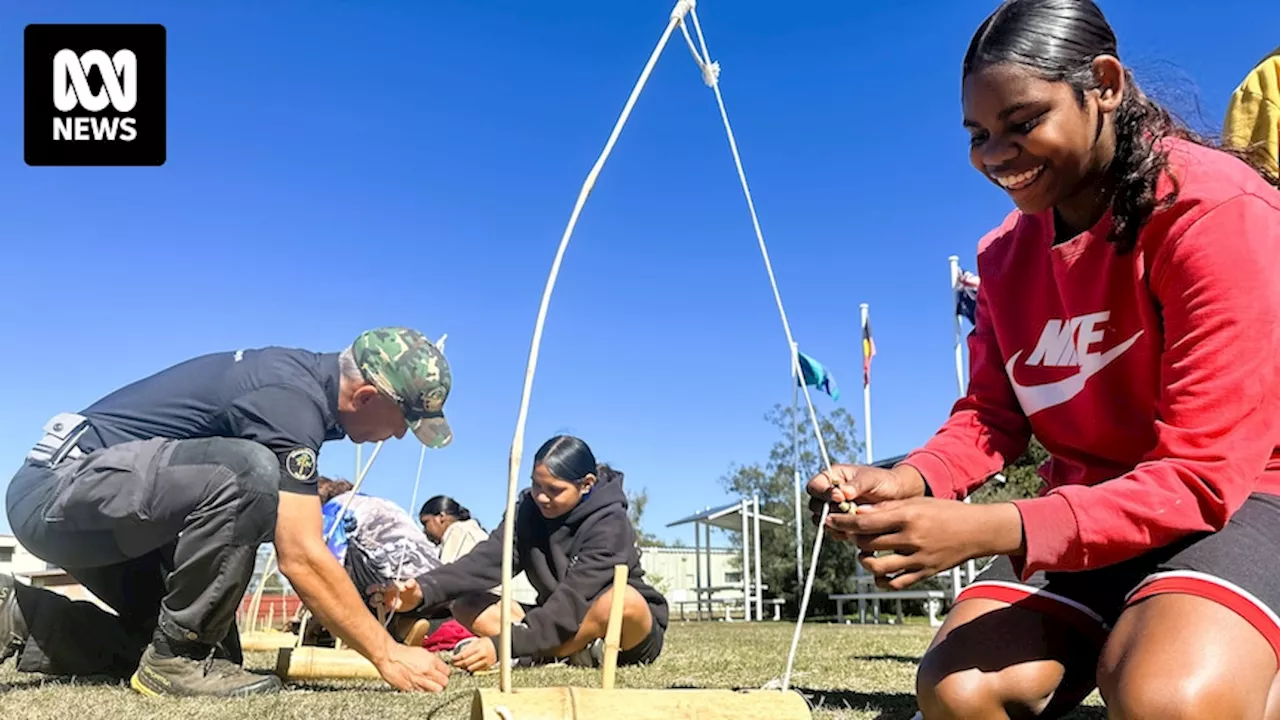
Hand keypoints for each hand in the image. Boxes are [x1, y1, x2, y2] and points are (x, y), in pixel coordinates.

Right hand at [367, 578, 423, 614]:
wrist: (416, 599)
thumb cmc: (414, 590)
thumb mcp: (414, 585)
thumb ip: (411, 583)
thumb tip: (407, 584)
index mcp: (393, 584)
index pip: (386, 583)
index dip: (384, 584)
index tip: (384, 587)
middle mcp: (388, 591)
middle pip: (377, 590)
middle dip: (372, 590)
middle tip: (369, 592)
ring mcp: (387, 599)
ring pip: (377, 600)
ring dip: (375, 601)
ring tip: (375, 604)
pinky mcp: (389, 607)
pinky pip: (383, 610)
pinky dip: (381, 612)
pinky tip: (382, 613)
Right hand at [374, 643, 451, 691]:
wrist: (388, 657)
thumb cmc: (403, 653)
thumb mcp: (422, 652)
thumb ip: (433, 660)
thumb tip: (440, 666)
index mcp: (431, 661)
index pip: (447, 671)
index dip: (445, 672)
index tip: (443, 673)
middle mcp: (426, 672)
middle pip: (444, 683)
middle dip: (442, 681)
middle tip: (439, 680)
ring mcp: (419, 681)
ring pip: (436, 690)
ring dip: (434, 688)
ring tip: (431, 684)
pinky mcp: (411, 688)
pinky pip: (423, 693)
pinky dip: (423, 691)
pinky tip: (421, 686)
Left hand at [452, 636, 497, 672]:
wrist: (496, 646)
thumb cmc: (484, 643)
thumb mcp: (476, 642)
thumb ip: (467, 648)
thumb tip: (458, 655)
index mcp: (479, 647)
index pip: (464, 654)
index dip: (457, 658)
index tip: (452, 659)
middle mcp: (482, 655)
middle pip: (466, 662)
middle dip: (458, 664)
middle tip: (454, 664)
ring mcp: (485, 662)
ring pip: (471, 668)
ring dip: (463, 667)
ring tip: (459, 665)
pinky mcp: (487, 667)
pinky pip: (476, 670)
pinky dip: (470, 669)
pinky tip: (467, 666)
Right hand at [807, 463, 925, 521]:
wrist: (900, 495)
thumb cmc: (885, 481)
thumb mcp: (871, 479)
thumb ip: (856, 485)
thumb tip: (843, 492)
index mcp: (833, 477)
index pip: (815, 486)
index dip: (823, 493)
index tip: (839, 498)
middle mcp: (832, 494)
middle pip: (815, 506)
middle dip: (829, 510)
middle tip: (847, 511)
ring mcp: (837, 510)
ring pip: (824, 521)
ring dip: (836, 523)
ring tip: (855, 520)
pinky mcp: (845, 523)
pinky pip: (836, 531)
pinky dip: (844, 532)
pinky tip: (858, 529)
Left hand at [825, 497, 1023, 589]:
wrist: (977, 531)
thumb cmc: (944, 512)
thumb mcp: (916, 502)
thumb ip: (887, 509)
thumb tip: (857, 513)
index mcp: (908, 516)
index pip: (865, 522)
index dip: (843, 523)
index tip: (829, 521)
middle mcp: (912, 538)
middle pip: (868, 543)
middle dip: (853, 539)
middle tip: (850, 535)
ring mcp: (919, 559)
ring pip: (877, 566)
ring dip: (864, 560)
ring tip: (865, 553)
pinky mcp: (925, 573)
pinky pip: (895, 583)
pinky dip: (881, 580)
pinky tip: (878, 572)